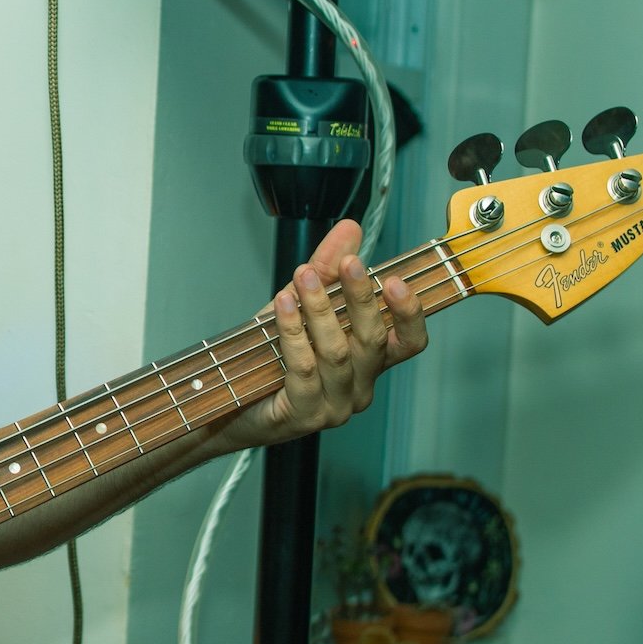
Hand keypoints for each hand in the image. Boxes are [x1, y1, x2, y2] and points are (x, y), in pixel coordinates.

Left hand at [221, 219, 428, 449]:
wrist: (232, 403)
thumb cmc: (271, 356)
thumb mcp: (301, 305)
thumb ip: (328, 269)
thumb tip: (349, 228)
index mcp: (369, 363)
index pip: (409, 342)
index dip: (410, 314)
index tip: (396, 280)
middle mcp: (360, 387)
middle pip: (373, 341)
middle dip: (361, 298)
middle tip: (349, 263)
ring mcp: (335, 405)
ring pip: (338, 353)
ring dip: (320, 310)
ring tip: (304, 276)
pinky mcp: (305, 414)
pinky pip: (303, 368)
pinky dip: (294, 332)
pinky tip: (284, 305)